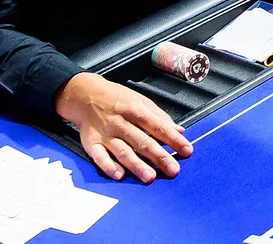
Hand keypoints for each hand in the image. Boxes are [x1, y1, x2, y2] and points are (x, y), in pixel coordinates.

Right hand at [54, 72, 191, 182]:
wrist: (85, 95)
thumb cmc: (116, 99)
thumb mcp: (141, 101)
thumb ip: (160, 117)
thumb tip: (179, 130)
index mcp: (136, 110)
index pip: (159, 127)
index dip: (174, 139)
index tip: (187, 150)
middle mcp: (121, 122)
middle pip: (143, 141)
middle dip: (159, 156)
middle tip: (173, 169)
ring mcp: (106, 134)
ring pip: (123, 151)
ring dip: (137, 165)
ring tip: (150, 177)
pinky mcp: (91, 143)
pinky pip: (100, 157)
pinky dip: (109, 166)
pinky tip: (119, 175)